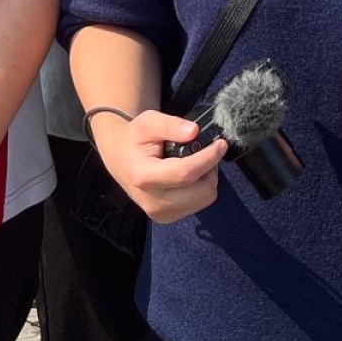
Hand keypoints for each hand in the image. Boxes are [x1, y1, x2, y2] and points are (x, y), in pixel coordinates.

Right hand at [94, 109, 225, 223]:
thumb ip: (170, 125)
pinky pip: (198, 204)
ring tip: (196, 162)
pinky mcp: (167, 218)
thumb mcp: (148, 122)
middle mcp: (153, 202)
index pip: (186, 173)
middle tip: (206, 151)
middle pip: (201, 192)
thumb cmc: (135, 138)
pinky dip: (201, 188)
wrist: (120, 159)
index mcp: (145, 177)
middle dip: (210, 168)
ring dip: (207, 178)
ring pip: (204, 199)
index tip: (221, 143)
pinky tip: (189, 175)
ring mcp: (160, 214)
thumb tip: (194, 131)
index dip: (208, 158)